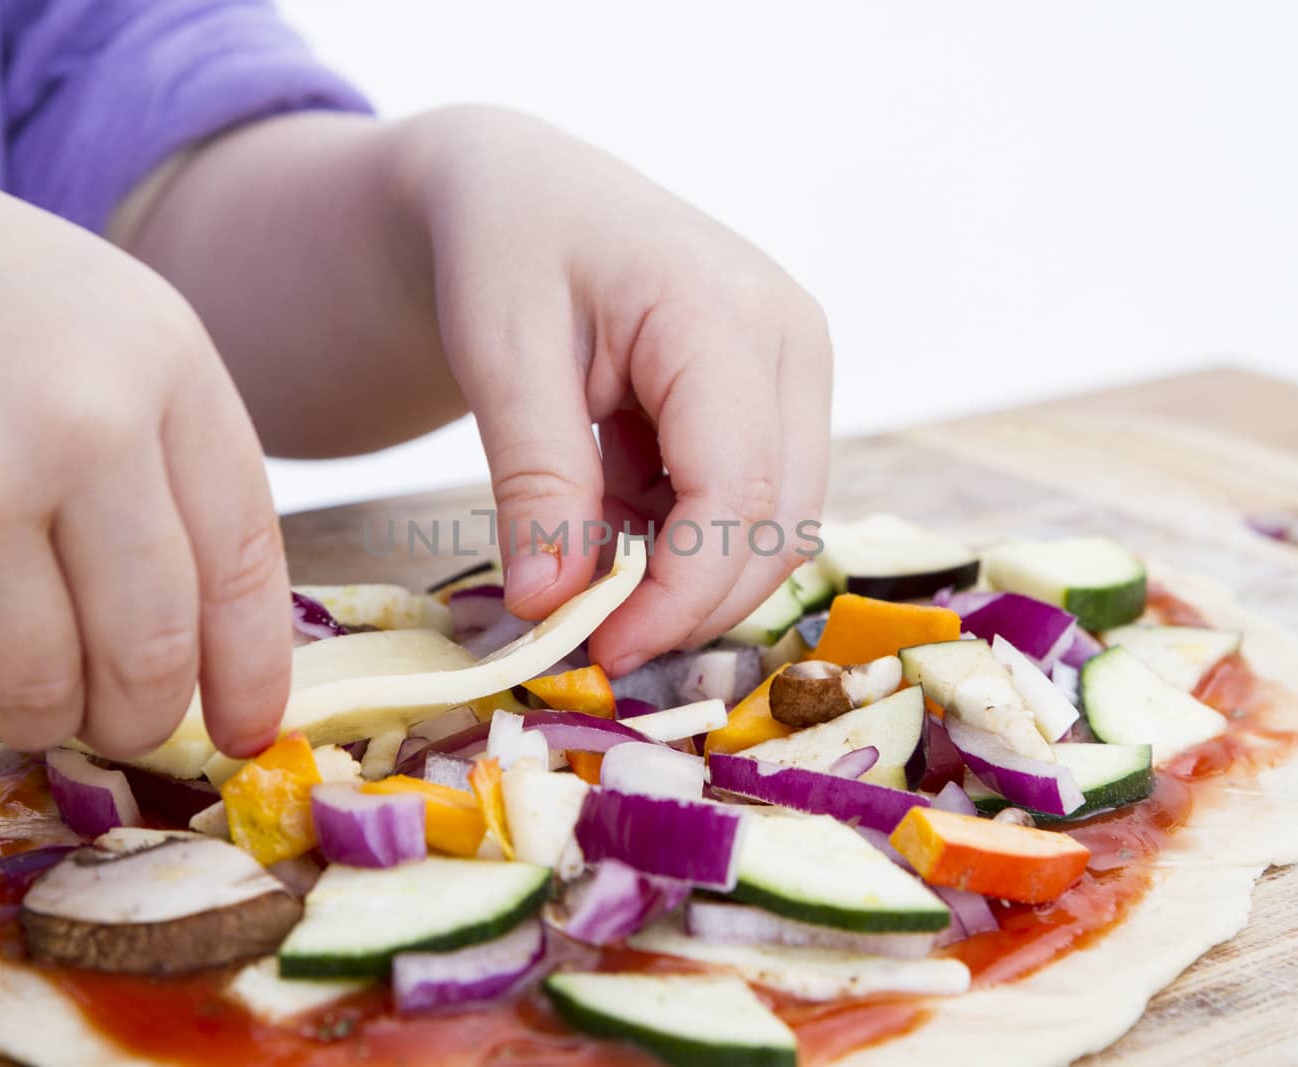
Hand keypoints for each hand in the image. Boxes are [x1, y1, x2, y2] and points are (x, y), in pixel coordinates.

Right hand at [0, 119, 291, 758]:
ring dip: (50, 714)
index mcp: (164, 365)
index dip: (253, 672)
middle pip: (151, 647)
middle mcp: (80, 423)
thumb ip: (177, 471)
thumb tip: (224, 655)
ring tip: (39, 682)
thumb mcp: (113, 338)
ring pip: (45, 686)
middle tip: (131, 723)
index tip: (252, 732)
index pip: (241, 560)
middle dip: (147, 716)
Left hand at [403, 108, 832, 673]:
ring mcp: (798, 366)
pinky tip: (612, 515)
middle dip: (689, 604)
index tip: (599, 651)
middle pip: (776, 524)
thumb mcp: (499, 361)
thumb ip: (535, 485)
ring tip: (586, 562)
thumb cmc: (507, 251)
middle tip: (590, 643)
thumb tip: (551, 609)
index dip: (675, 595)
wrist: (525, 190)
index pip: (733, 494)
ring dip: (687, 573)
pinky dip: (684, 537)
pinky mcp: (783, 394)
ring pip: (777, 524)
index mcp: (723, 313)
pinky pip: (755, 500)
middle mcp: (791, 339)